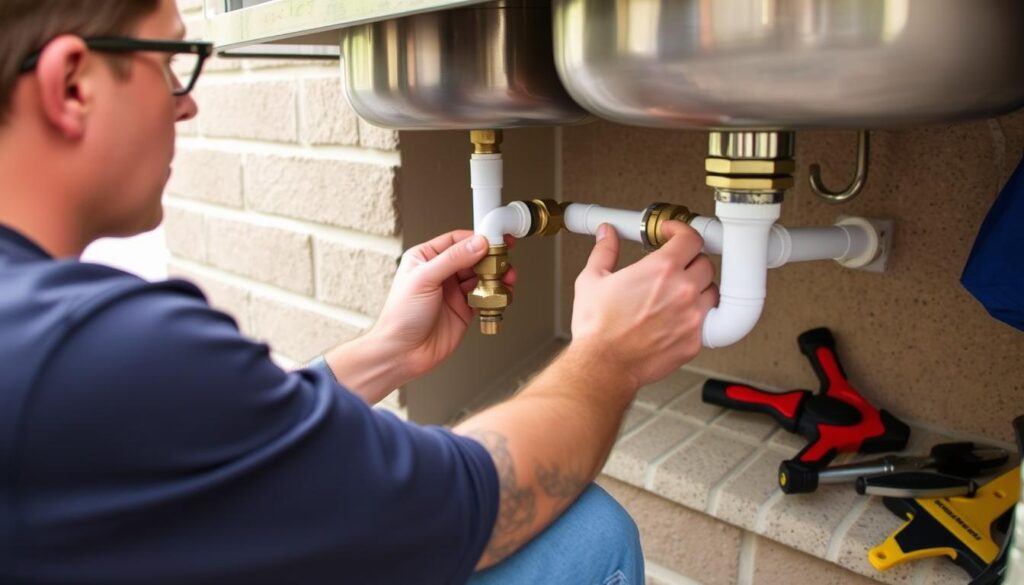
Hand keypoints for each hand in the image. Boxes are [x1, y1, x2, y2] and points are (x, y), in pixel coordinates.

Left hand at [368, 230, 516, 380]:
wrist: (403, 354)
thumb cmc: (401, 316)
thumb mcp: (424, 279)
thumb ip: (453, 259)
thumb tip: (478, 243)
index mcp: (426, 258)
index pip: (457, 240)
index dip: (477, 238)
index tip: (495, 238)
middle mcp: (441, 273)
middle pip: (474, 257)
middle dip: (491, 259)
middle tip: (504, 262)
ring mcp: (454, 292)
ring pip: (482, 277)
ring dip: (496, 277)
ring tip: (506, 279)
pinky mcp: (465, 309)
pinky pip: (486, 297)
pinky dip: (495, 295)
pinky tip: (499, 295)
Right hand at [570, 221, 717, 389]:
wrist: (603, 365)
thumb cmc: (597, 328)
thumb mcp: (592, 280)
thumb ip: (604, 251)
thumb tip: (607, 234)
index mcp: (660, 270)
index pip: (691, 238)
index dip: (682, 231)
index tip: (674, 234)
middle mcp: (682, 291)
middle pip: (706, 263)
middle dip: (690, 260)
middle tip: (676, 265)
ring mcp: (692, 317)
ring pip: (712, 292)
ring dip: (699, 287)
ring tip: (680, 292)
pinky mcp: (694, 341)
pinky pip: (707, 321)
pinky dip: (696, 316)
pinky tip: (678, 317)